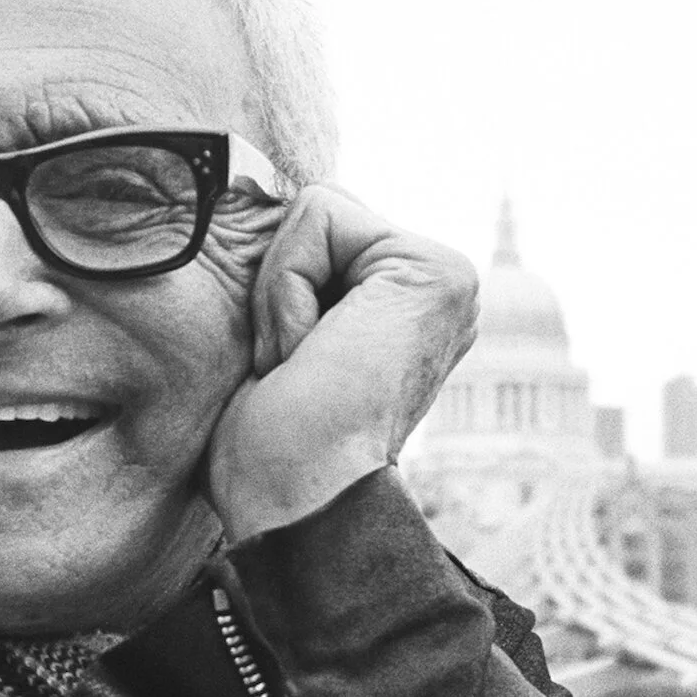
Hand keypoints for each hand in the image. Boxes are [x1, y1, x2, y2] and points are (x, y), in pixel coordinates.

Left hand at [206, 186, 477, 541]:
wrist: (293, 505)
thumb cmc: (268, 451)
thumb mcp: (279, 341)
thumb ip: (294, 274)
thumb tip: (248, 191)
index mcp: (409, 308)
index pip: (317, 232)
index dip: (275, 291)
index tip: (290, 372)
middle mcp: (442, 290)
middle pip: (317, 214)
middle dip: (278, 286)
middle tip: (294, 370)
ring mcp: (448, 279)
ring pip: (315, 211)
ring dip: (279, 295)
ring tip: (303, 368)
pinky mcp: (434, 271)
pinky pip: (317, 216)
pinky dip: (285, 290)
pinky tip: (309, 357)